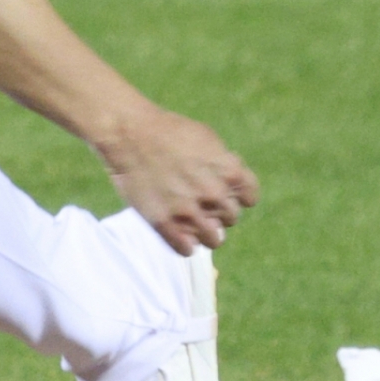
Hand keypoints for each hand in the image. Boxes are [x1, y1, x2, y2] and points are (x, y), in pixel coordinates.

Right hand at [100, 103, 258, 256]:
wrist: (129, 133)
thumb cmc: (168, 131)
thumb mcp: (207, 138)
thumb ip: (225, 163)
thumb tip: (232, 180)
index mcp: (229, 172)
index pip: (249, 198)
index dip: (236, 194)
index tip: (221, 190)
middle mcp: (214, 194)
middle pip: (231, 218)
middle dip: (218, 210)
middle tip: (198, 200)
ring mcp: (189, 212)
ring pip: (213, 239)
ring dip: (204, 231)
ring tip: (189, 220)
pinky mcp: (165, 224)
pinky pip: (186, 249)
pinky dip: (184, 243)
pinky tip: (177, 232)